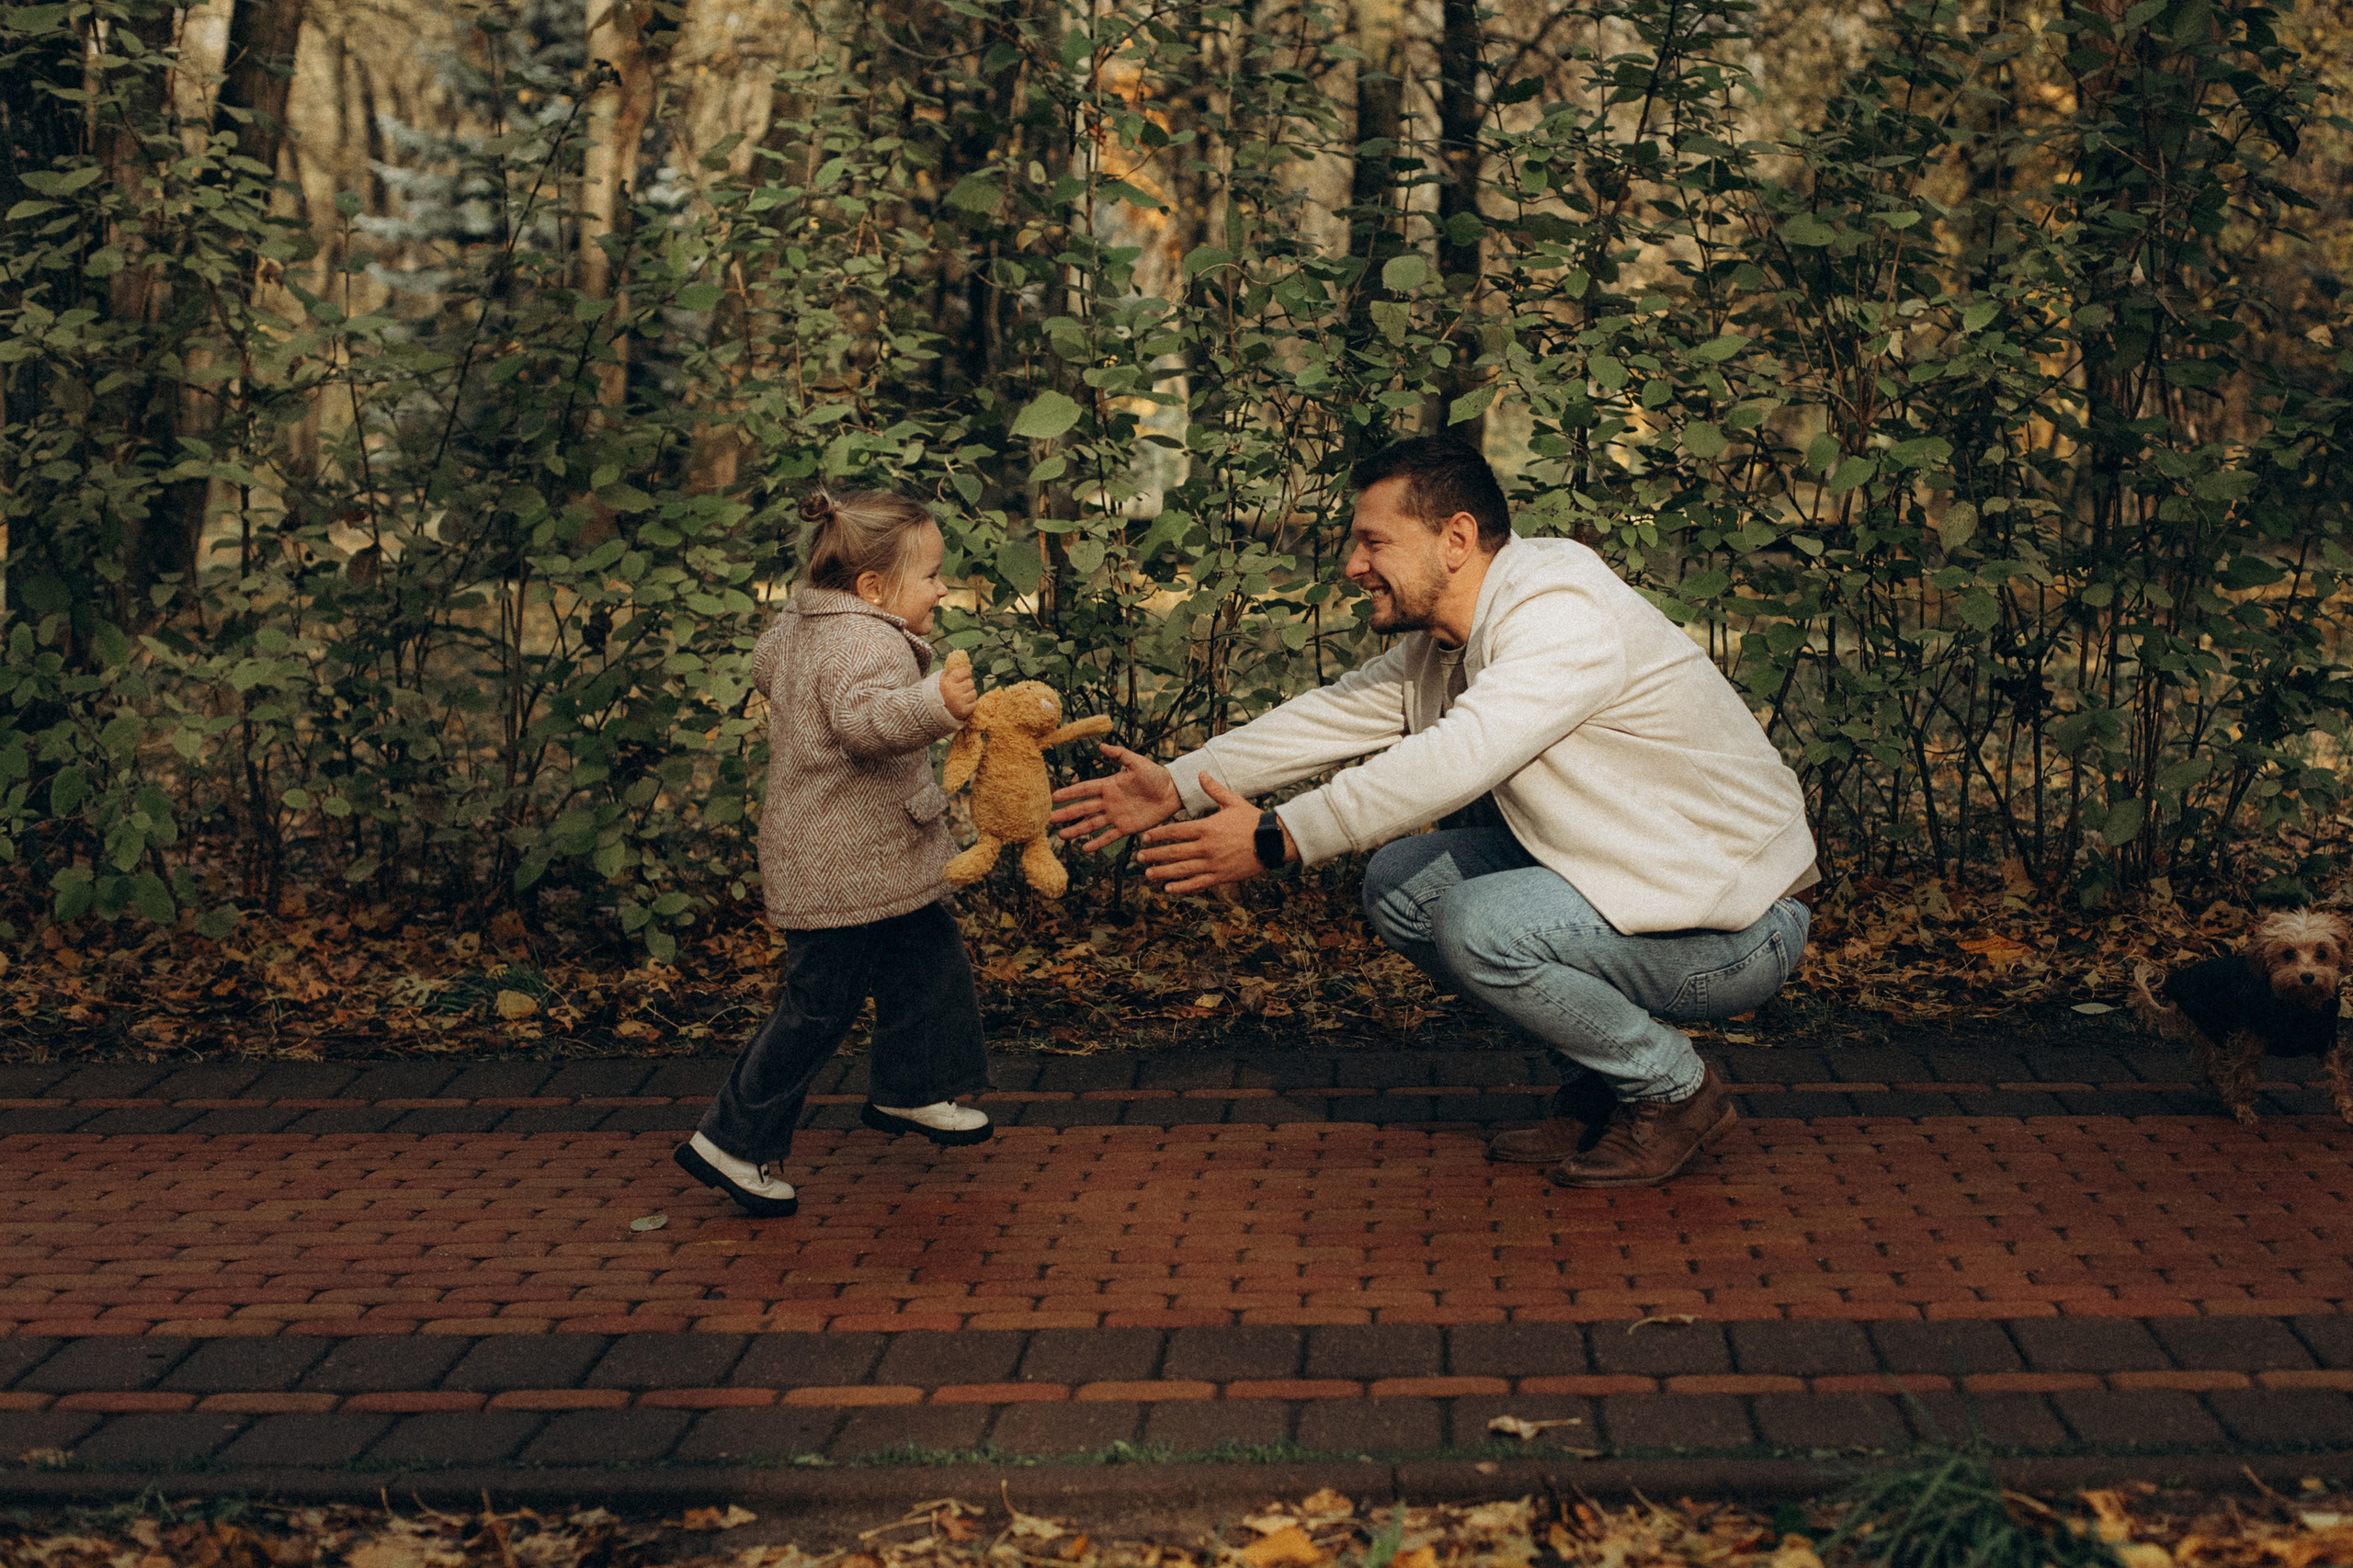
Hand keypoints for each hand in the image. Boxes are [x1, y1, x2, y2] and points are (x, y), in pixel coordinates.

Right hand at [940, 662, 976, 722]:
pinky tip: (963, 704)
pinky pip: (975, 703)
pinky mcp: (963, 711)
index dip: (966, 672)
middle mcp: (953, 692)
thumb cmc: (939, 693)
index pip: (964, 672)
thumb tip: (970, 666)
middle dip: (966, 685)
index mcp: (947, 683)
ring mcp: (959, 702)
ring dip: (969, 694)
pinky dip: (971, 703)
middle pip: (970, 683)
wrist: (932, 712)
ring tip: (961, 697)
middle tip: (960, 689)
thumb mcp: (942, 680)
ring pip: (974, 693)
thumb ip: (954, 671)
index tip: (964, 675)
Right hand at [1049, 744, 1180, 850]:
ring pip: (1092, 824)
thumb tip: (1101, 745)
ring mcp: (1116, 816)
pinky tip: (1085, 848)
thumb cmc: (1156, 775)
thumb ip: (1120, 755)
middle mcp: (1109, 802)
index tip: (1054, 797)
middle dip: (1067, 814)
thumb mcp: (1137, 762)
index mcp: (1109, 785)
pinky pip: (1109, 836)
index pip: (1085, 789)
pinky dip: (1097, 842)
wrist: (1172, 792)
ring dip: (1077, 830)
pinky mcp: (1126, 828)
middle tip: (1050, 820)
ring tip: (1062, 836)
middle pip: (1083, 809)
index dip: (1070, 793)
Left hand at [1135, 773, 1290, 895]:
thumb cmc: (1252, 820)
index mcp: (1206, 827)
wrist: (1272, 842)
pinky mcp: (1221, 877)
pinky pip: (1197, 883)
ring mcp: (1213, 864)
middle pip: (1174, 852)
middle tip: (1139, 857)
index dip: (1158, 834)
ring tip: (1148, 874)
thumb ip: (1213, 789)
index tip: (1145, 837)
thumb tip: (1200, 772)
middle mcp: (1206, 847)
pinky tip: (1168, 888)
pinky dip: (1182, 887)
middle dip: (1154, 855)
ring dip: (1162, 872)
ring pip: (1182, 869)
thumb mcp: (1233, 801)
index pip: (1175, 831)